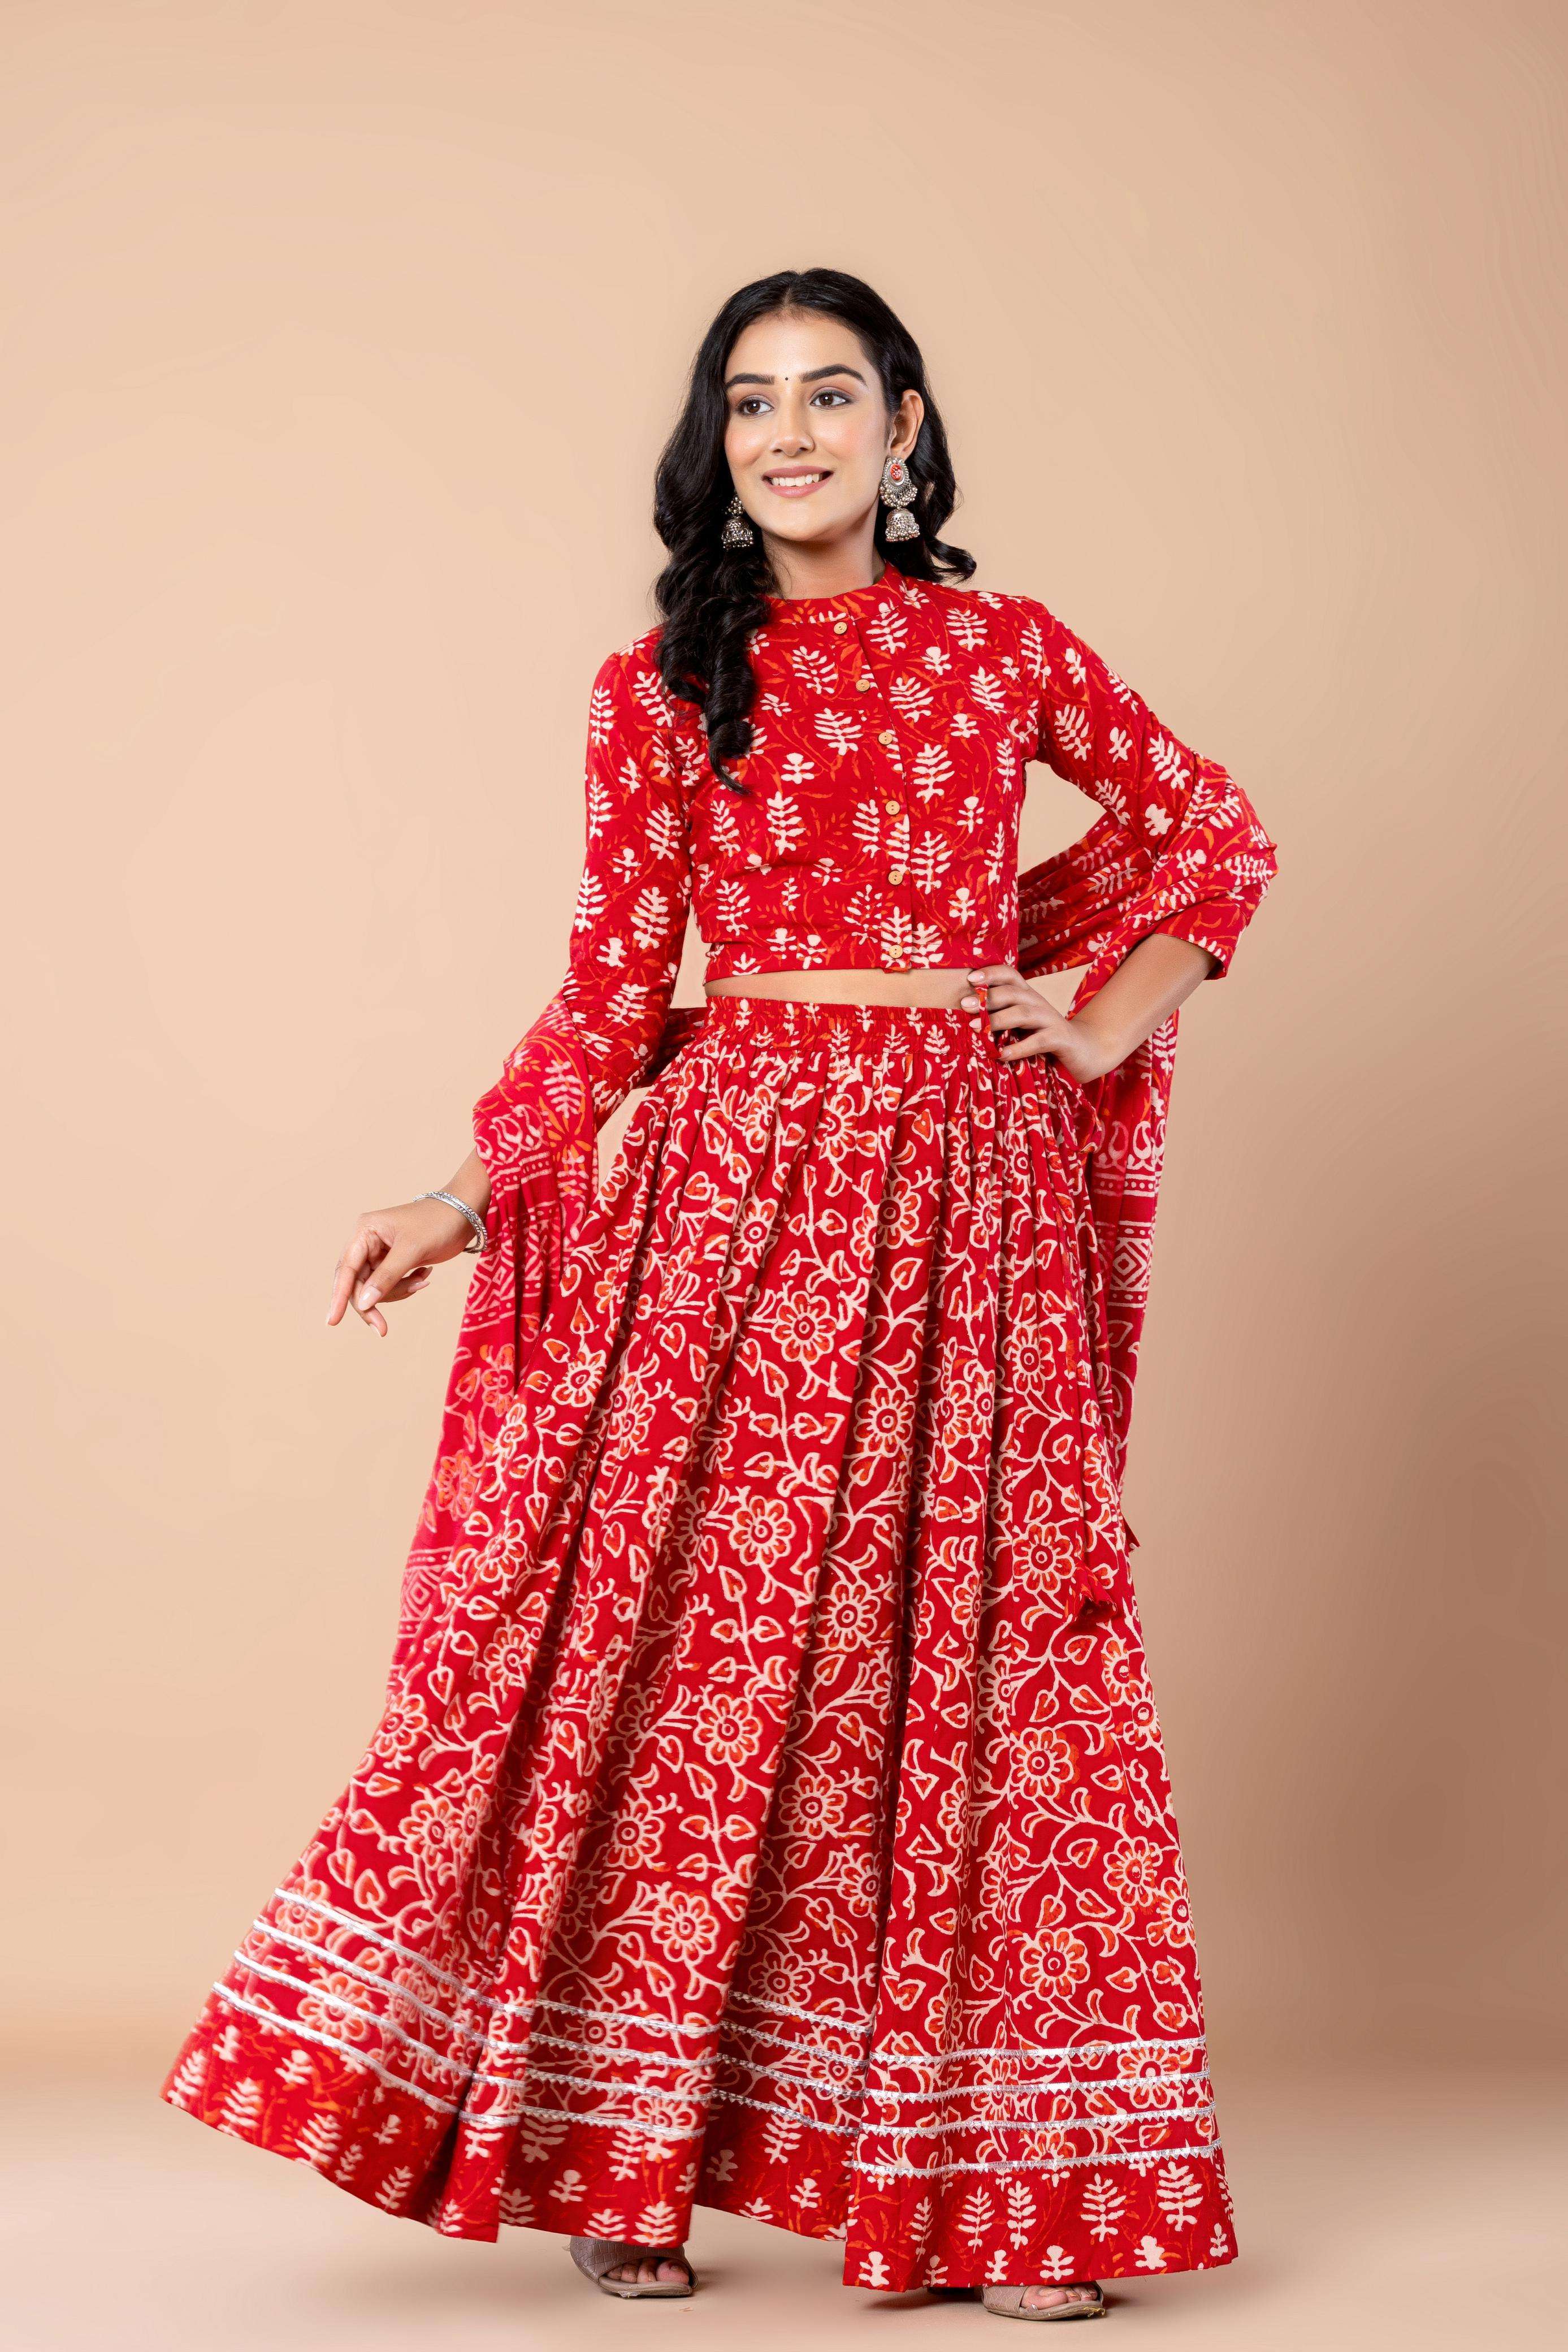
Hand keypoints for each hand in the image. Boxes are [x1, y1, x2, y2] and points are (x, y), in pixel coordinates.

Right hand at [326, 1194, 478, 1338]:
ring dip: (399, 1291)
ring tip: (422, 1280)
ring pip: (376, 1288)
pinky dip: (407, 1286)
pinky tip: (425, 1275)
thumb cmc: (437, 1223)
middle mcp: (368, 1242)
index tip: (333, 1321)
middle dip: (373, 1303)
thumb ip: (387, 1277)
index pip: (346, 1269)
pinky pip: (391, 1285)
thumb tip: (363, 1303)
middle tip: (382, 1329)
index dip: (339, 1296)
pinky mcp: (394, 1262)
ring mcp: (380, 1253)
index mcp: (366, 1231)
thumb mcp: (412, 1251)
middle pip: (358, 1283)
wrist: (465, 1214)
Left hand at [961, 965, 1119, 1084]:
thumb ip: (998, 1016)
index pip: (1009, 974)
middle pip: (1012, 992)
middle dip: (987, 998)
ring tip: (975, 1029)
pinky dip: (1018, 1048)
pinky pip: (1038, 1041)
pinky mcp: (1059, 1039)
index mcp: (1026, 994)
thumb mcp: (1019, 1023)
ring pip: (1022, 1014)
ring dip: (997, 1020)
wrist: (1083, 1050)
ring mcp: (1050, 1019)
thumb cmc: (1041, 1036)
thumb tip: (962, 1016)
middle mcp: (1038, 1002)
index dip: (991, 972)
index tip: (969, 979)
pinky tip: (1001, 1055)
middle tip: (965, 1005)